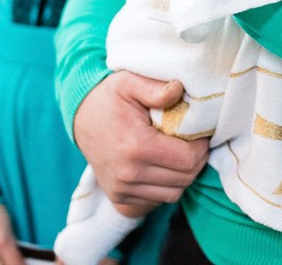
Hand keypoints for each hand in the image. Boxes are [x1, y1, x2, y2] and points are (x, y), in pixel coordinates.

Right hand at [73, 71, 208, 212]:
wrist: (80, 119)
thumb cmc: (109, 98)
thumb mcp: (128, 82)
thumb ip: (155, 88)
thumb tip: (178, 89)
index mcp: (136, 146)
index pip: (188, 159)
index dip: (201, 146)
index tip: (200, 133)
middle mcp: (128, 174)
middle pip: (184, 179)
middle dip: (196, 160)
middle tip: (195, 142)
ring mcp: (122, 189)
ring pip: (174, 193)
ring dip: (183, 175)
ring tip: (179, 153)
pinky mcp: (119, 198)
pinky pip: (157, 200)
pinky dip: (166, 186)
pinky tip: (163, 166)